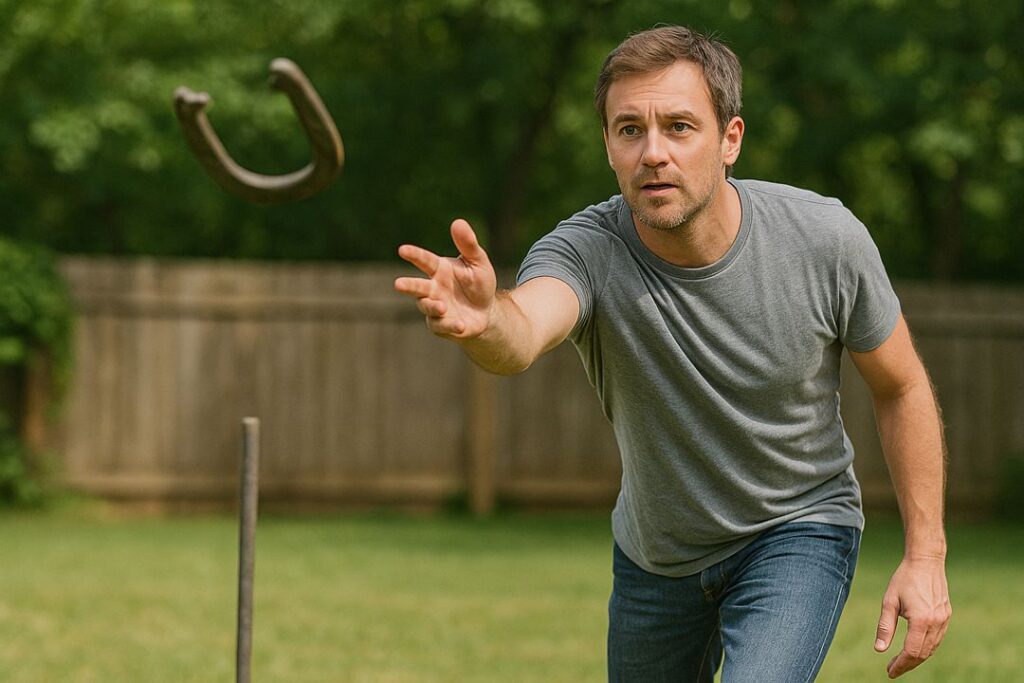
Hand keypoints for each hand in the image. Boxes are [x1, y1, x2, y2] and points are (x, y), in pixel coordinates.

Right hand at [395, 219, 497, 339]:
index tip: (402, 250)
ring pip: (427, 307)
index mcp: (439, 269)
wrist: (487, 311)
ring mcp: (435, 308)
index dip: (414, 255)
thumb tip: (458, 222)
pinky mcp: (441, 325)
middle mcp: (433, 288)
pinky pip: (441, 326)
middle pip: (417, 286)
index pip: (424, 260)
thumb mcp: (478, 262)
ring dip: (432, 306)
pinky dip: (449, 325)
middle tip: (398, 284)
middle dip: (408, 285)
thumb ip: (468, 244)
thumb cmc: (479, 283)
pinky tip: (460, 325)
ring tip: (442, 307)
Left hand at [874, 556, 951, 677]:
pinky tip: (914, 649)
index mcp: (921, 620)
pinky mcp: (946, 616)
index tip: (889, 672)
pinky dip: (926, 648)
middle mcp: (936, 623)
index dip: (900, 665)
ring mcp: (944, 620)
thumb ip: (885, 627)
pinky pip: (936, 639)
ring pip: (931, 649)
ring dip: (917, 658)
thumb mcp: (889, 602)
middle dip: (907, 665)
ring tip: (901, 662)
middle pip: (922, 654)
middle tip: (892, 670)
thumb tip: (879, 650)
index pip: (911, 652)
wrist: (926, 562)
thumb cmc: (904, 579)